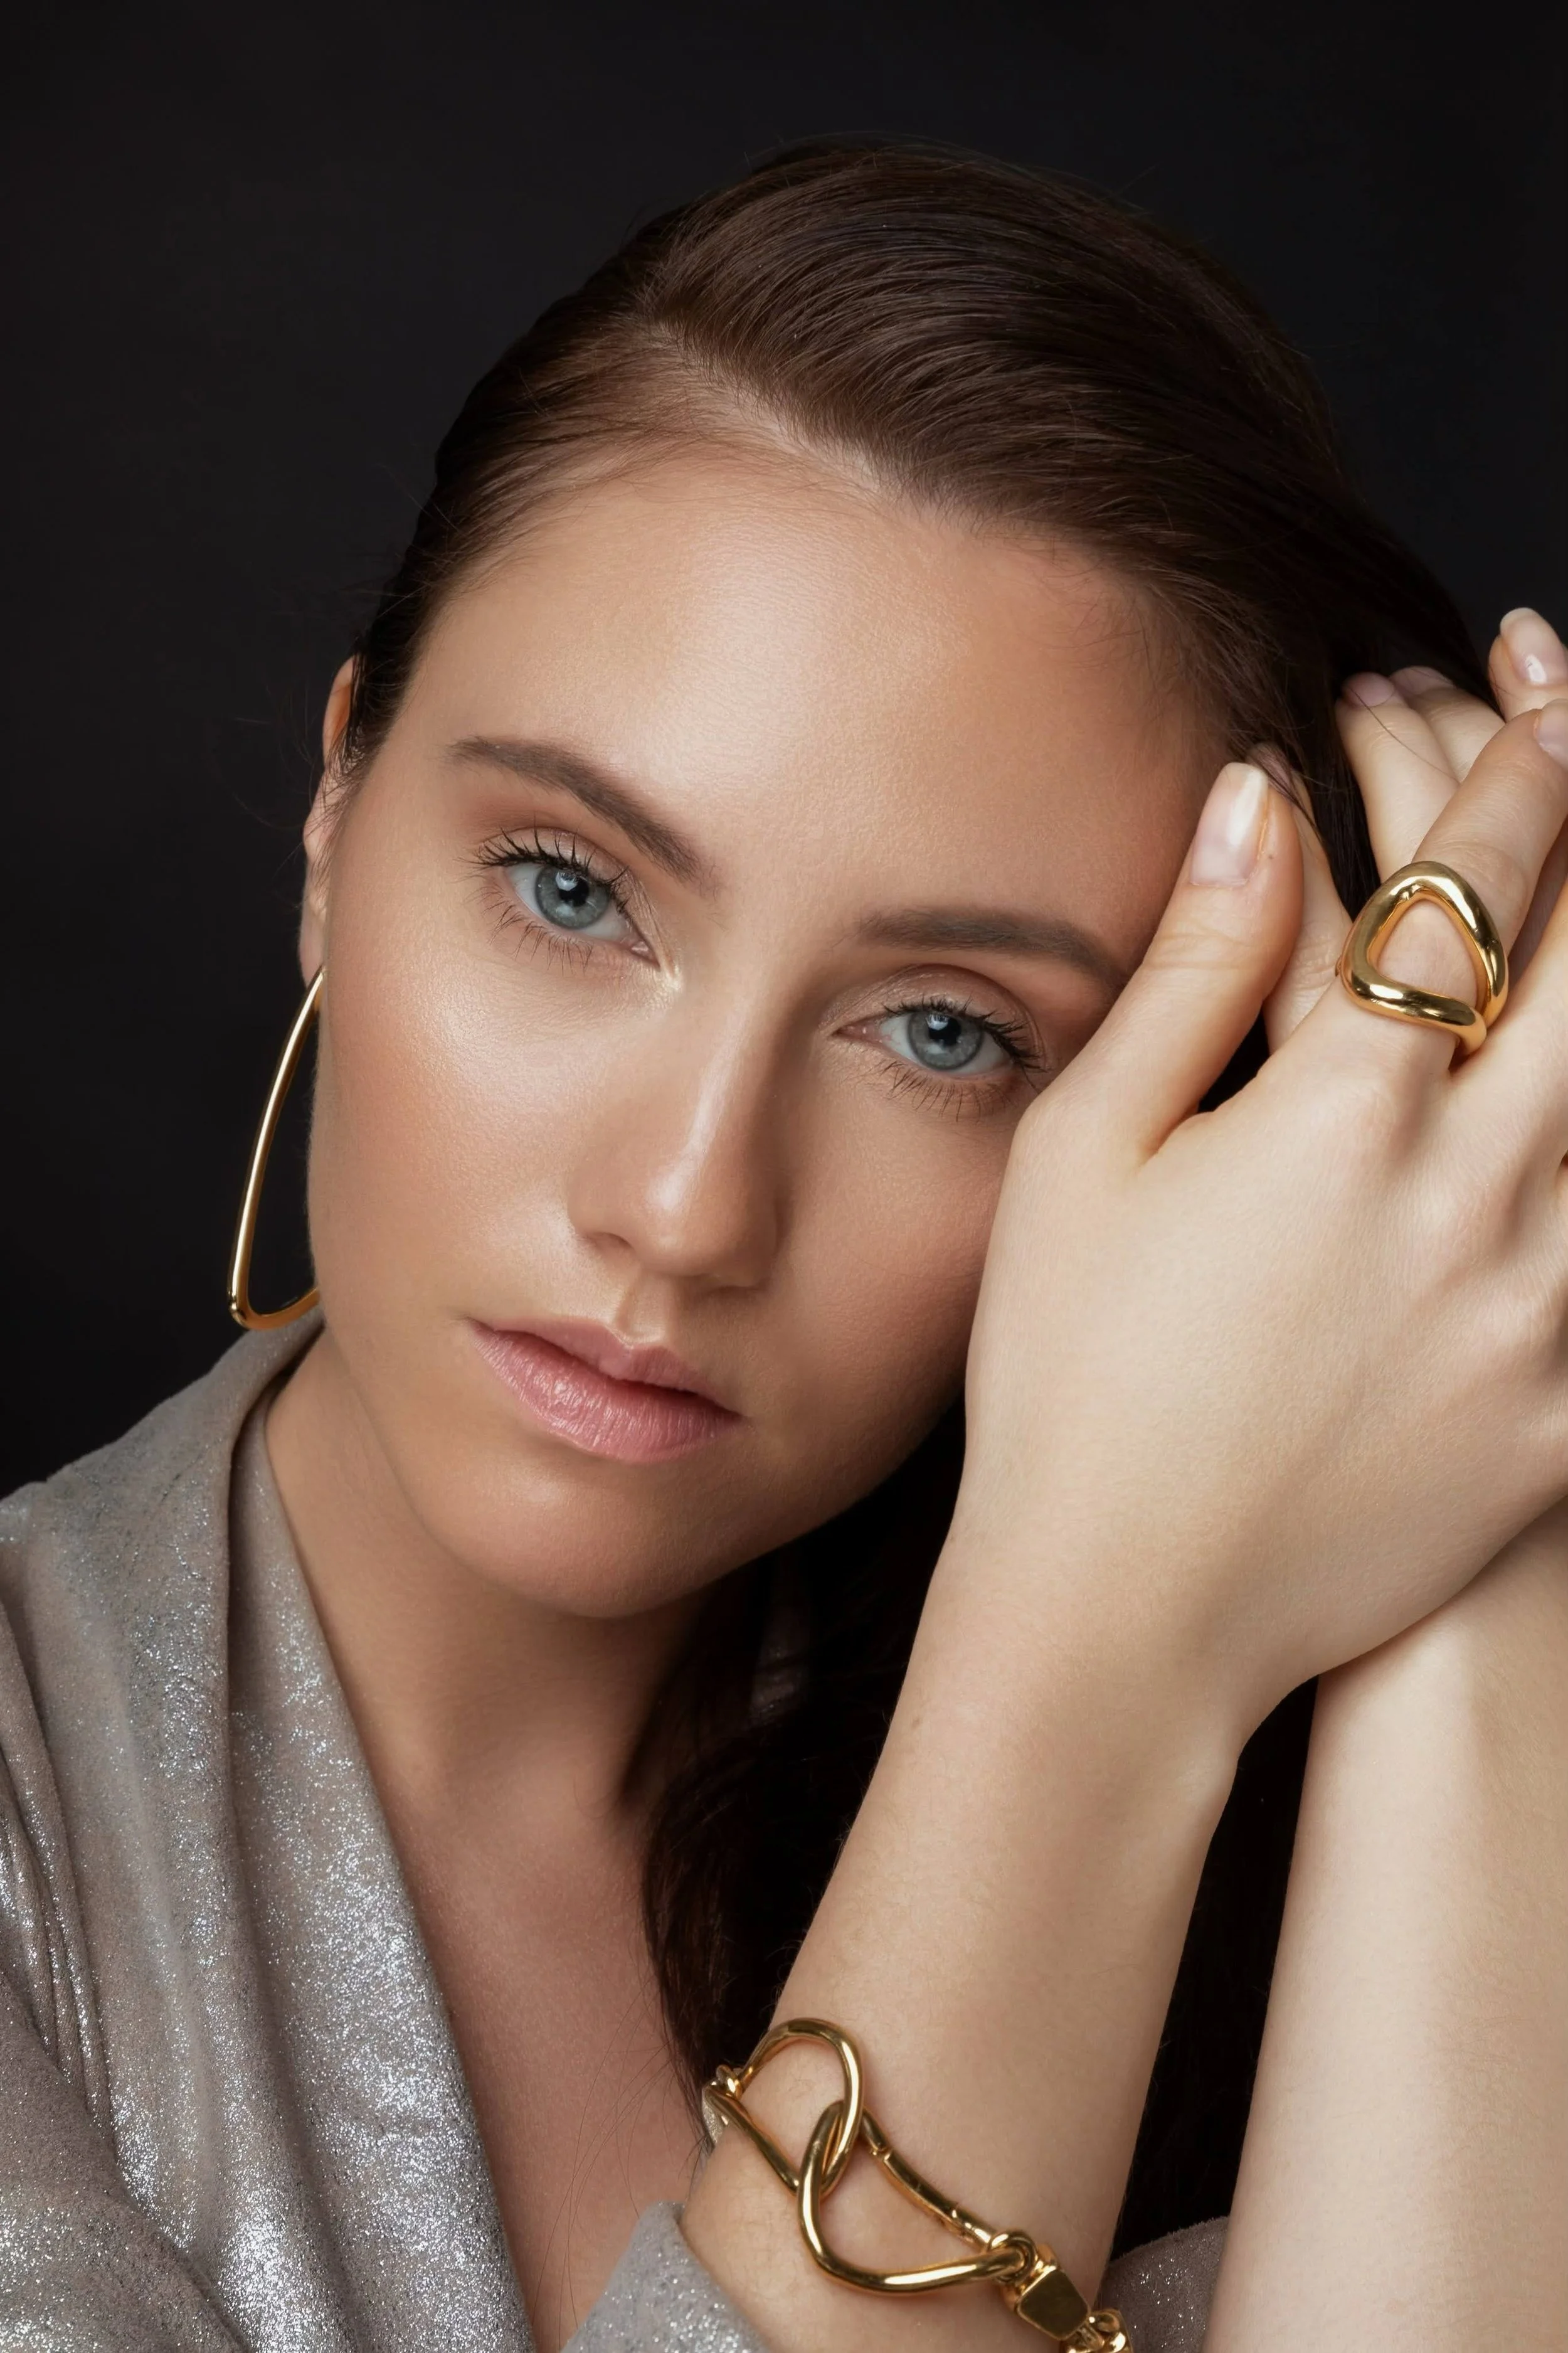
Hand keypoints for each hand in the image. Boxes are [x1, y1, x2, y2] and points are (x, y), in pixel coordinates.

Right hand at [945, 611, 1567, 1741]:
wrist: (1126, 1619)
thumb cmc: (1068, 1380)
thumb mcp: (1087, 1155)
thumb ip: (1193, 966)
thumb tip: (1258, 799)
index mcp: (1347, 1118)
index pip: (1472, 884)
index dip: (1514, 757)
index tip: (1526, 676)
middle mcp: (1481, 1199)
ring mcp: (1545, 1312)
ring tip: (1561, 926)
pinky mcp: (1567, 1412)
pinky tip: (1547, 1126)